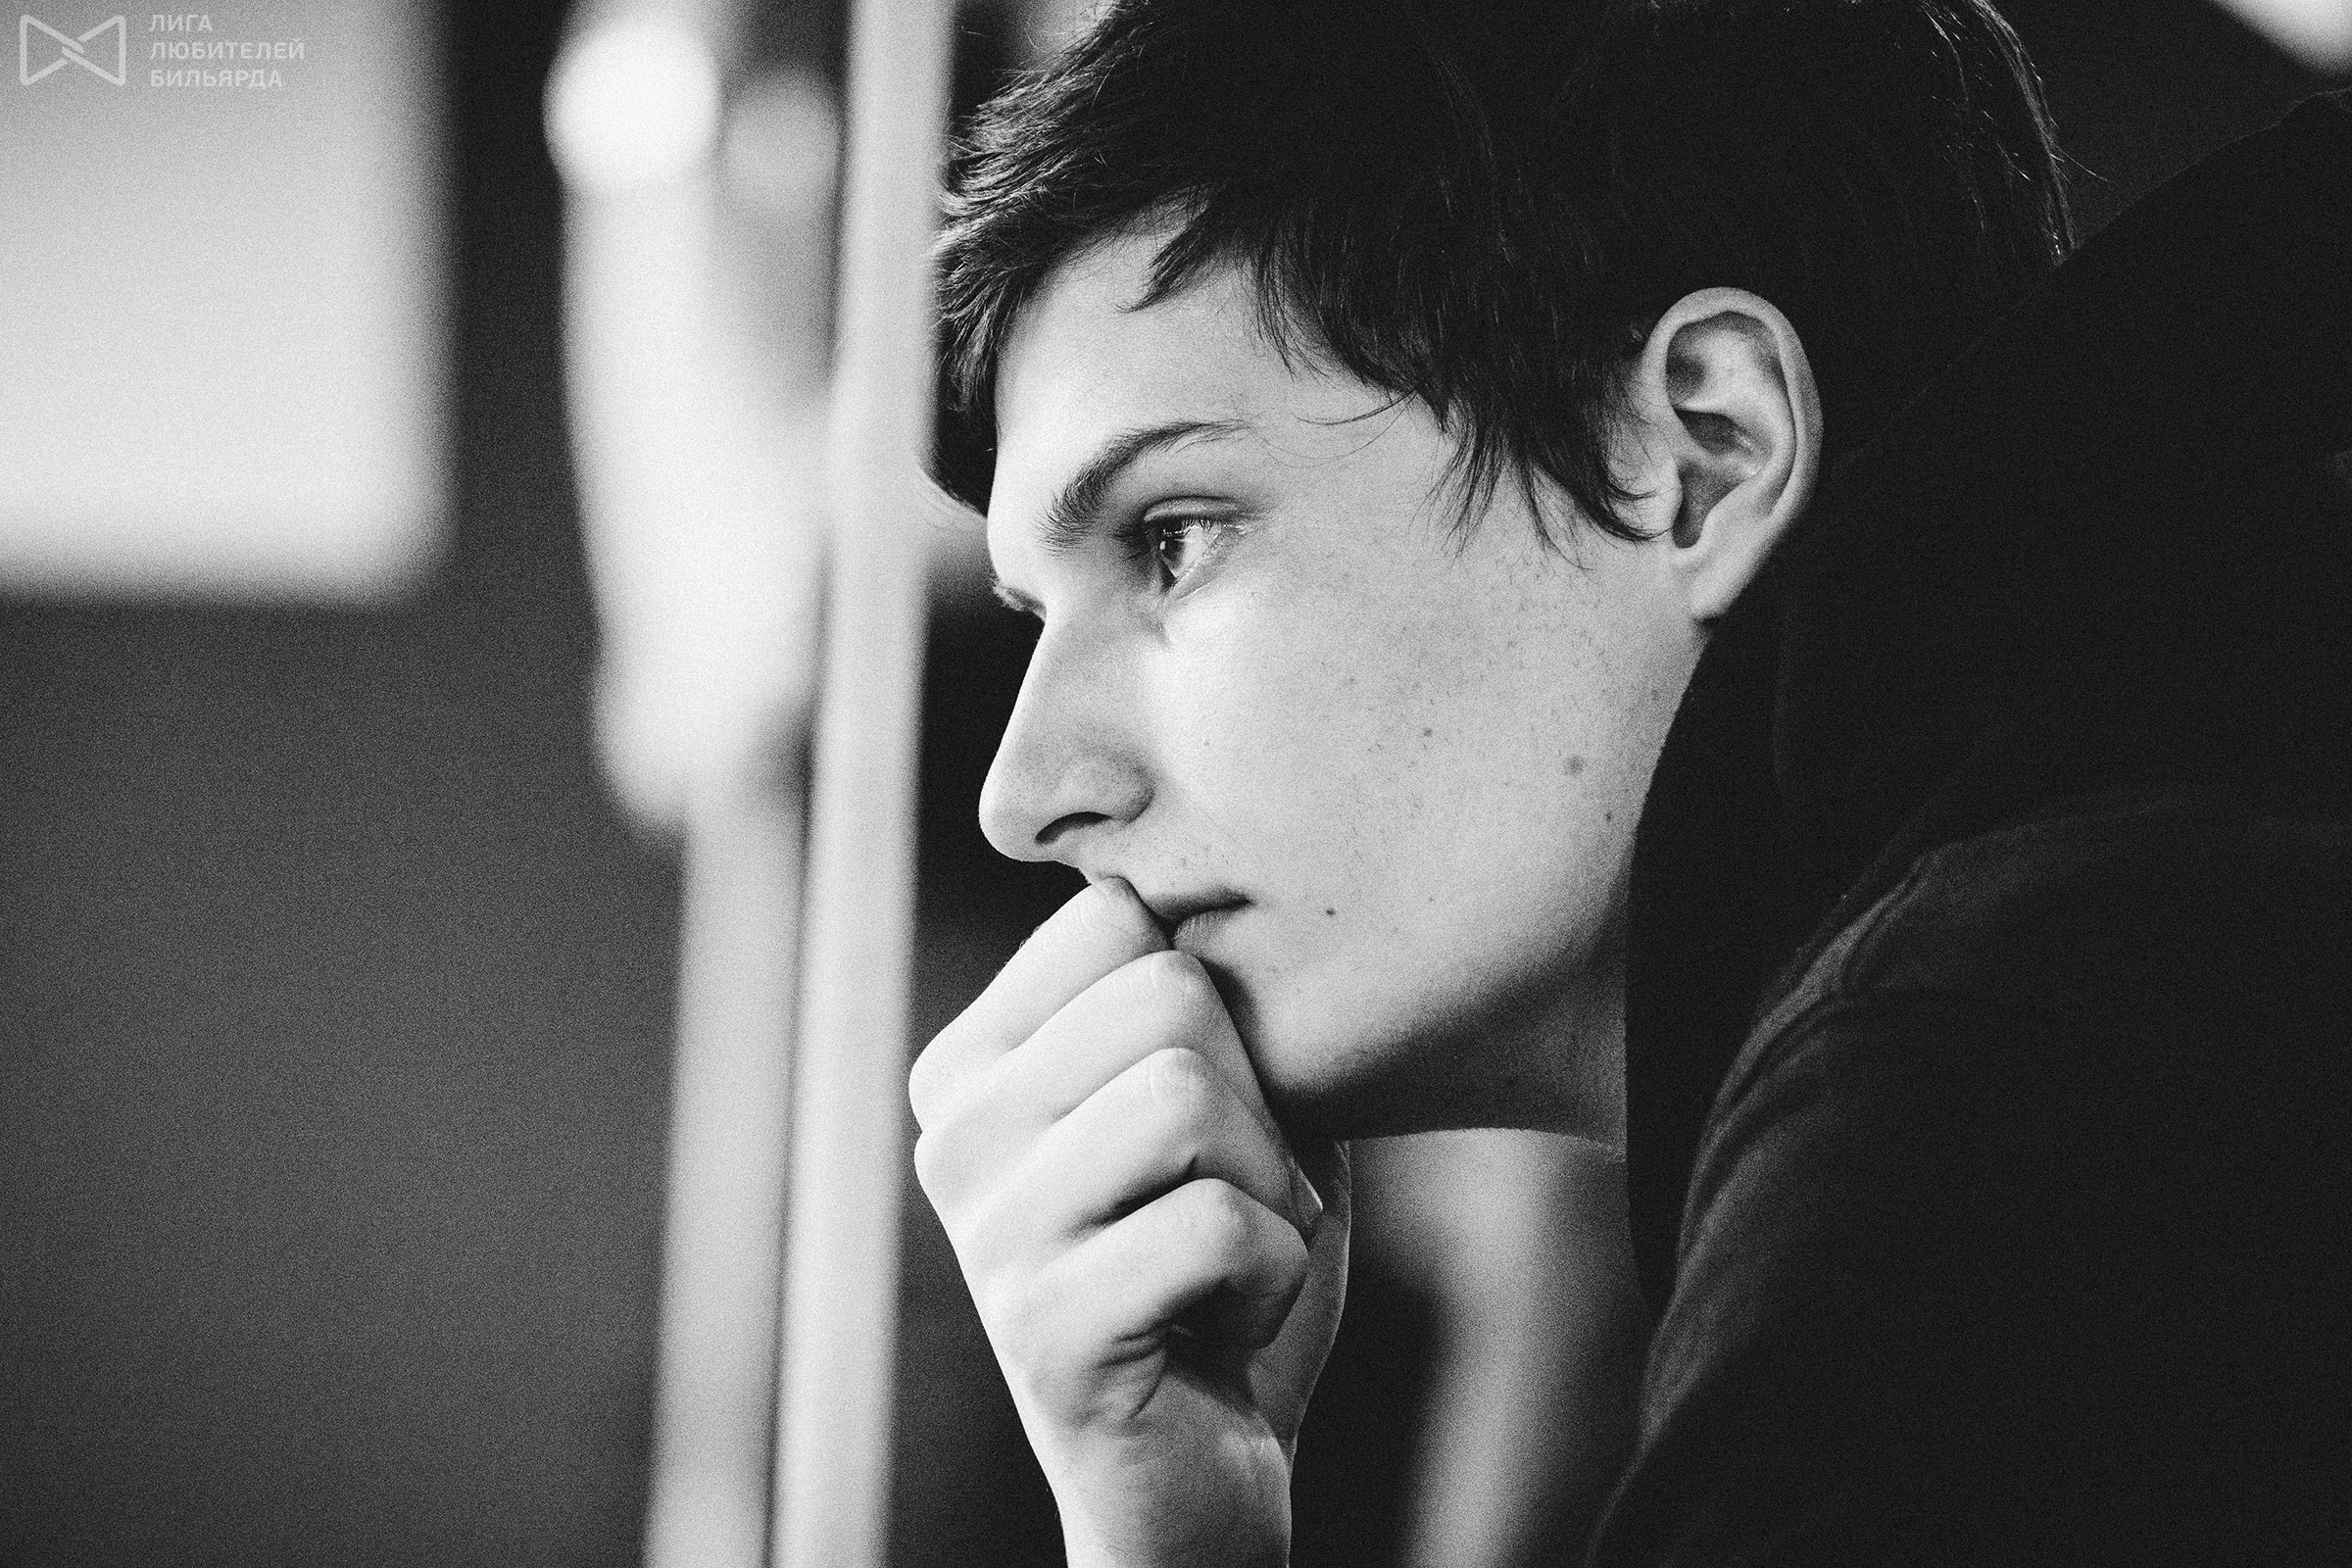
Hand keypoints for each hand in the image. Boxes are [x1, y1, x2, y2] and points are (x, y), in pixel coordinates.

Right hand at [910, 878, 1350, 1567]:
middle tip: (1231, 1200)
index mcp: (977, 1057)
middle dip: (1258, 1104)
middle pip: (1170, 993)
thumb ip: (1213, 998)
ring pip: (1191, 1097)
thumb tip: (1226, 859)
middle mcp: (953, 1127)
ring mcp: (985, 1228)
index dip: (1222, 1009)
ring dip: (1269, 1193)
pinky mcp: (1041, 1328)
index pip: (1123, 917)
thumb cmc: (1223, 1270)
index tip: (1208, 1114)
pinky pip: (1219, 1226)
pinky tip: (1221, 1324)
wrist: (1203, 1473)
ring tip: (1226, 1258)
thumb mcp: (1229, 1106)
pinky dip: (1273, 1278)